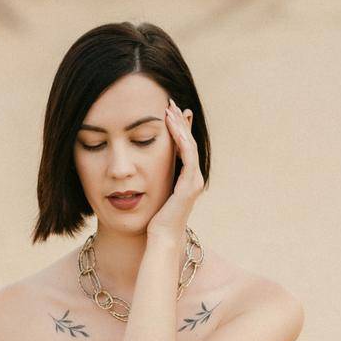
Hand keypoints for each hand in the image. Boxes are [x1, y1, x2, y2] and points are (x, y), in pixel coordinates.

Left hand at [145, 96, 202, 240]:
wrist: (160, 238)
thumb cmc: (155, 220)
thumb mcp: (155, 193)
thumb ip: (156, 179)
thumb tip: (145, 167)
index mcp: (187, 178)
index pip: (184, 147)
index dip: (178, 128)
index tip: (168, 111)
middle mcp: (194, 178)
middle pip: (189, 142)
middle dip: (179, 121)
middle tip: (170, 102)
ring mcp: (194, 181)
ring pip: (189, 145)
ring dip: (179, 125)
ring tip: (169, 108)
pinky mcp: (189, 185)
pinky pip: (187, 155)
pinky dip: (180, 138)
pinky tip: (171, 125)